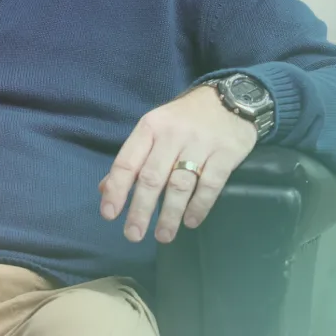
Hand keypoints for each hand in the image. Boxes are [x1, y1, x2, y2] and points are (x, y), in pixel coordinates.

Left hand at [99, 85, 256, 243]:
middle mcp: (173, 135)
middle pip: (152, 177)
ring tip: (163, 235)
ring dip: (169, 214)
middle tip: (133, 235)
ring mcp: (200, 144)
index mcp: (151, 127)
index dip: (117, 188)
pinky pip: (209, 185)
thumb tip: (105, 189)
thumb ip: (133, 159)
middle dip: (141, 209)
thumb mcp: (155, 129)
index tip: (109, 215)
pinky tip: (191, 222)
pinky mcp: (226, 154)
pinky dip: (199, 207)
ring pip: (180, 185)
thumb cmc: (185, 119)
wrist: (230, 99)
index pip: (128, 160)